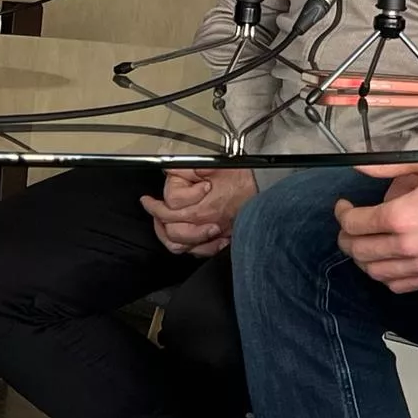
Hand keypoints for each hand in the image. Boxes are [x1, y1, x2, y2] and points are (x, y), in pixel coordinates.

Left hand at [141, 168, 257, 256]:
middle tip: (151, 210)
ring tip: (163, 226)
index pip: (168, 210)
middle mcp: (205, 224)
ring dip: (169, 236)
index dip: (156, 204)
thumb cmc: (247, 178)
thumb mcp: (217, 165)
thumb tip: (170, 168)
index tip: (148, 199)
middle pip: (171, 231)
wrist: (269, 189)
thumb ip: (190, 168)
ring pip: (181, 245)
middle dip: (157, 220)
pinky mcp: (222, 240)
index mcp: (202, 207)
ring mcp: (214, 236)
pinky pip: (198, 252)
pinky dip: (189, 247)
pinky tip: (186, 239)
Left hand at [333, 154, 417, 293]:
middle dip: (346, 237)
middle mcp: (408, 246)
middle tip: (348, 225)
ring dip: (363, 259)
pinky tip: (388, 265)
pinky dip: (385, 277)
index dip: (342, 214)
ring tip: (364, 244)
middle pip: (359, 251)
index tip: (344, 206)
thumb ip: (391, 166)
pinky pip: (400, 286)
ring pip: (376, 272)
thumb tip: (360, 164)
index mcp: (403, 216)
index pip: (355, 223)